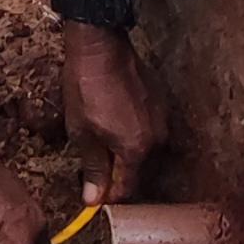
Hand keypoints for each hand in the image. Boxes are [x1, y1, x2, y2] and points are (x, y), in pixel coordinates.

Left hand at [63, 28, 163, 204]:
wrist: (99, 44)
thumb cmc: (86, 87)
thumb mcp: (81, 131)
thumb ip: (93, 167)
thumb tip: (94, 200)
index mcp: (136, 149)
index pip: (127, 187)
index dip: (110, 195)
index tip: (95, 195)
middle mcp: (156, 137)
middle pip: (138, 168)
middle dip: (117, 171)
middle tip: (94, 164)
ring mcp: (162, 117)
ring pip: (143, 146)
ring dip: (126, 149)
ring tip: (103, 136)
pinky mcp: (161, 100)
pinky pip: (147, 126)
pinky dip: (133, 129)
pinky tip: (114, 118)